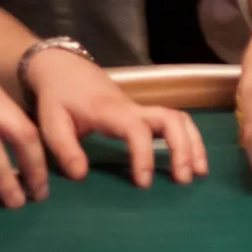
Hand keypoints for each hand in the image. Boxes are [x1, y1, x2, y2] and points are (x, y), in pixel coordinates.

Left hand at [25, 48, 209, 189]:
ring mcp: (141, 109)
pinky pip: (175, 122)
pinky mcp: (144, 113)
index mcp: (111, 112)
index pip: (137, 130)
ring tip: (199, 172)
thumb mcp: (52, 124)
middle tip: (184, 179)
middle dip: (182, 148)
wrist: (64, 69)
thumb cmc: (58, 97)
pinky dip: (189, 139)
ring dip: (193, 143)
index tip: (144, 182)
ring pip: (179, 119)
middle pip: (171, 119)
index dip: (144, 155)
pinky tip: (192, 160)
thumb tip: (82, 176)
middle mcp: (133, 108)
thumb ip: (66, 150)